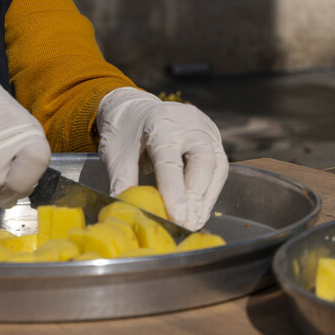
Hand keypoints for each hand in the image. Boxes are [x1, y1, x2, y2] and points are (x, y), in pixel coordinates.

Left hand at [95, 87, 228, 230]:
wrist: (135, 108)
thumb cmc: (125, 133)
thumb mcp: (115, 156)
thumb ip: (122, 183)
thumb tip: (127, 214)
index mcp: (160, 124)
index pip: (170, 160)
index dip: (174, 191)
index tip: (176, 217)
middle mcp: (188, 124)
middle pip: (202, 161)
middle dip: (196, 196)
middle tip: (188, 225)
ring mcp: (205, 129)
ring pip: (216, 165)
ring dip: (206, 197)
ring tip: (194, 222)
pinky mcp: (213, 138)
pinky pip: (218, 167)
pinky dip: (210, 190)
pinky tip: (200, 210)